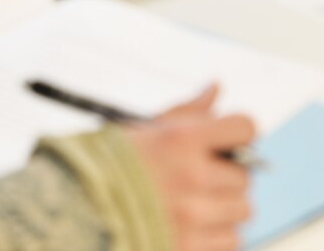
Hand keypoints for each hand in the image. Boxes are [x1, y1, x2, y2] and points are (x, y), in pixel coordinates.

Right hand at [125, 86, 254, 250]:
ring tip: (194, 205)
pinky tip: (193, 227)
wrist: (79, 209)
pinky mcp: (191, 247)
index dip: (237, 134)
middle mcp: (191, 176)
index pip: (244, 128)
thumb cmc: (110, 166)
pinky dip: (217, 235)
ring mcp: (193, 217)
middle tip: (198, 179)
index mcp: (181, 139)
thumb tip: (216, 87)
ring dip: (224, 208)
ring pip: (242, 210)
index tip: (226, 142)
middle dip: (225, 176)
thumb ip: (188, 112)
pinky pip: (232, 240)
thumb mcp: (146, 129)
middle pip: (244, 176)